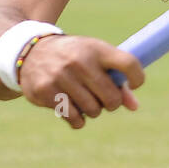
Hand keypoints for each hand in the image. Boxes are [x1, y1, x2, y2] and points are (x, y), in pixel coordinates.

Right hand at [18, 34, 144, 128]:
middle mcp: (79, 61)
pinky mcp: (45, 91)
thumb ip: (118, 80)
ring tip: (86, 100)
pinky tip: (73, 108)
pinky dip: (78, 119)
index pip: (129, 64)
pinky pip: (74, 118)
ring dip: (94, 110)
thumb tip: (134, 106)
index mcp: (96, 49)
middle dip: (113, 103)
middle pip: (112, 97)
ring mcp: (60, 76)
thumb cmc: (76, 57)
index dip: (137, 78)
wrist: (31, 51)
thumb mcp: (97, 58)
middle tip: (106, 99)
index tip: (134, 83)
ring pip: (93, 110)